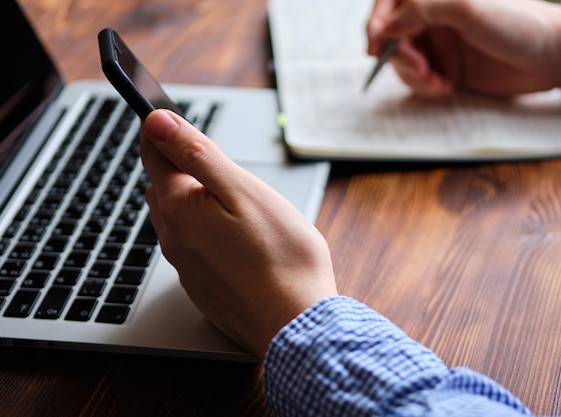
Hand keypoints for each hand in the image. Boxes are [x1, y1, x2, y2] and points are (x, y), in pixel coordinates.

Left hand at [139, 110, 337, 358]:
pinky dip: (202, 229)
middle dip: (175, 163)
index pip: (154, 153)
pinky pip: (191, 246)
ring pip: (176, 218)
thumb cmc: (280, 256)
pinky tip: (230, 235)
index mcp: (179, 207)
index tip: (163, 112)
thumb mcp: (243, 190)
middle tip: (203, 153)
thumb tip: (157, 122)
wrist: (294, 325)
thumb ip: (197, 155)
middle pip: (161, 186)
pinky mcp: (201, 285)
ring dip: (188, 198)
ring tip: (219, 192)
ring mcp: (186, 266)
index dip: (160, 128)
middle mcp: (173, 238)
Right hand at [367, 0, 560, 97]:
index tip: (374, 46)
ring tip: (436, 82)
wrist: (552, 56)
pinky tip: (444, 87)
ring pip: (403, 60)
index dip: (377, 23)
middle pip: (391, 35)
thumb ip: (421, 9)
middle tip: (421, 70)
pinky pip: (419, 78)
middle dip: (400, 56)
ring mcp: (439, 42)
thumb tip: (384, 26)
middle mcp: (434, 16)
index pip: (390, 3)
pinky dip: (425, 86)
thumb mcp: (466, 8)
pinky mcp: (445, 66)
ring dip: (413, 75)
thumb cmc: (518, 24)